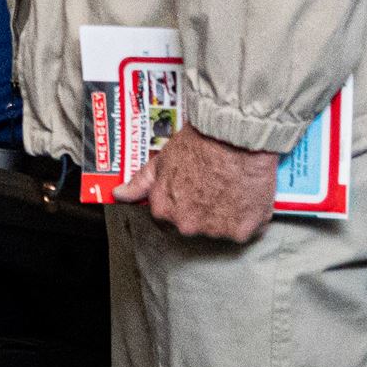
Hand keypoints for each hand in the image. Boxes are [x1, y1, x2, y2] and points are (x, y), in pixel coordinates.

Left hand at [115, 126, 277, 241]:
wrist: (233, 135)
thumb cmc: (198, 143)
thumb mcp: (161, 160)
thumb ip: (140, 182)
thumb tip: (119, 195)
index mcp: (164, 209)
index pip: (169, 214)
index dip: (182, 199)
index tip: (192, 187)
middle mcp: (187, 225)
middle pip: (194, 224)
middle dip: (202, 208)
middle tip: (213, 184)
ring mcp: (215, 229)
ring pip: (220, 228)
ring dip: (225, 214)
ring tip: (230, 187)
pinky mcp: (242, 230)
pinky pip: (245, 230)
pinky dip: (247, 218)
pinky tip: (246, 196)